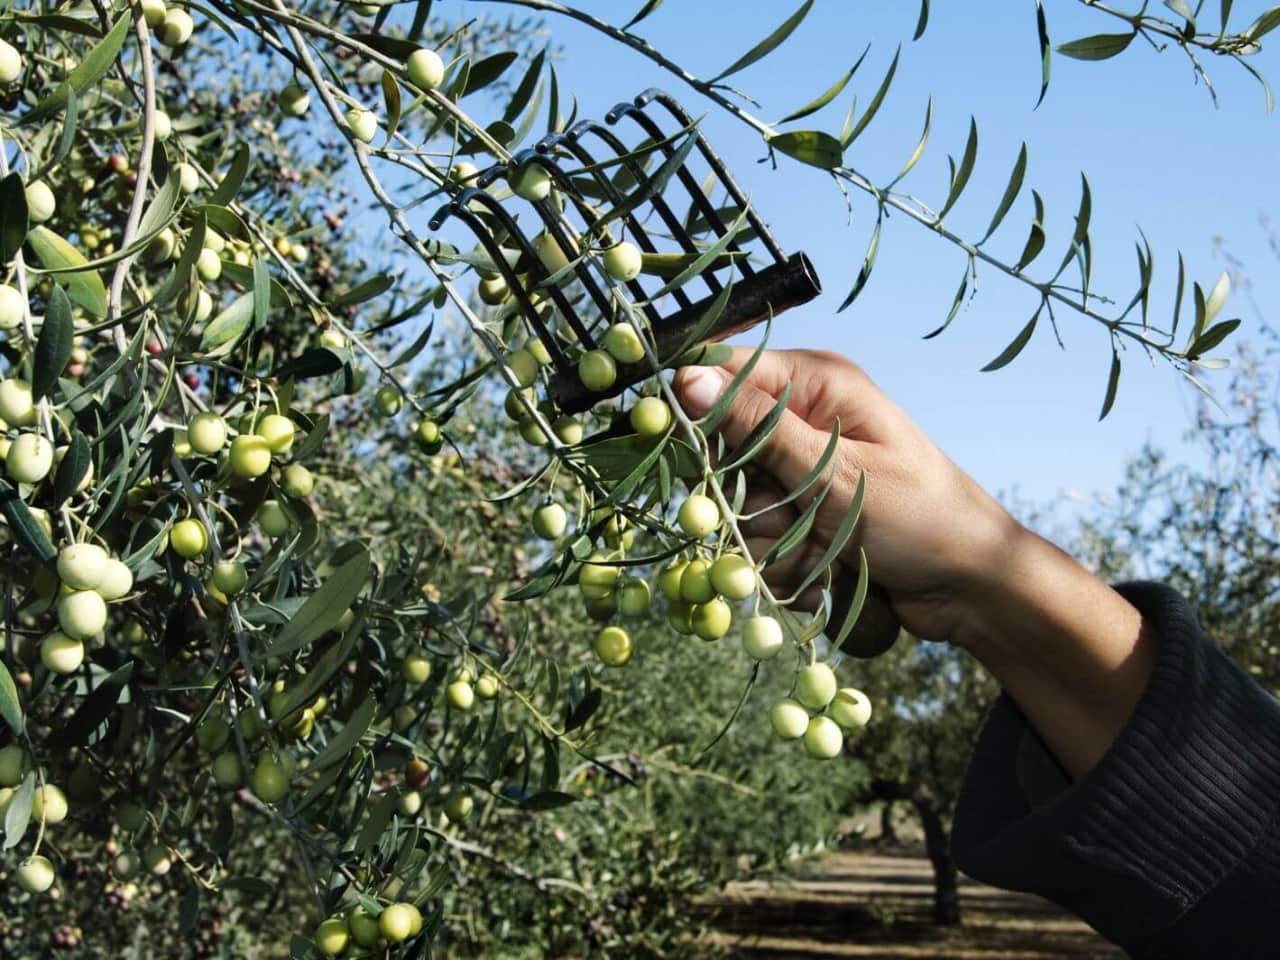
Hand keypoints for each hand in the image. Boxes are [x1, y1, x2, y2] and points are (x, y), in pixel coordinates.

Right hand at [673, 348, 1018, 648]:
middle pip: (722, 447)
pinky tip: (827, 572)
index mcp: (817, 383)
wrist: (971, 587)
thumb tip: (686, 379)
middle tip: (788, 515)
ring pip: (737, 503)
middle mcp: (804, 418)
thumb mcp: (832, 473)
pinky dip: (785, 562)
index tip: (697, 460)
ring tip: (822, 551)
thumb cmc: (920, 518)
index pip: (724, 372)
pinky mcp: (803, 514)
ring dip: (769, 539)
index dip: (697, 413)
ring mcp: (802, 470)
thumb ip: (756, 428)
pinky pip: (759, 537)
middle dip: (744, 495)